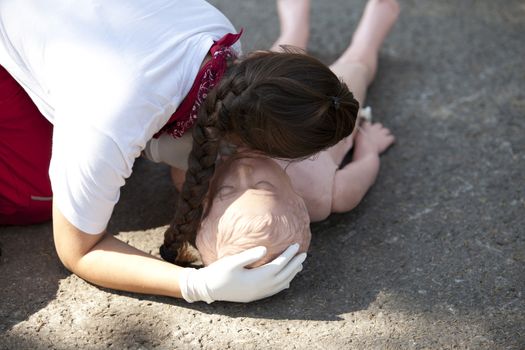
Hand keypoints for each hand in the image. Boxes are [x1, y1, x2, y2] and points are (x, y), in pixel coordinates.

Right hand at [179, 244, 305, 302]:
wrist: (207, 289)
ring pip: (280, 285)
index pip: (278, 266)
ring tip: (299, 266)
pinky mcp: (253, 296)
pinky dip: (283, 285)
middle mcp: (259, 289)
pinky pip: (273, 291)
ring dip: (291, 275)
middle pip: (283, 276)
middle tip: (304, 254)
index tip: (296, 245)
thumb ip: (248, 255)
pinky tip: (286, 282)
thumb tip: (264, 249)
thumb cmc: (218, 272)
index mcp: (256, 279)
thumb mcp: (231, 262)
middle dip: (294, 265)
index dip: (288, 256)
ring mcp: (257, 294)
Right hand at [355, 121, 394, 154]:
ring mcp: (382, 133)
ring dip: (385, 134)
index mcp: (366, 127)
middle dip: (378, 129)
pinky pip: (392, 138)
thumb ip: (357, 132)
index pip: (368, 123)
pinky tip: (388, 144)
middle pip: (379, 125)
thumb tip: (356, 130)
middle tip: (376, 136)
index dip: (368, 127)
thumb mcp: (354, 137)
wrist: (366, 152)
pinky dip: (390, 140)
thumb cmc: (358, 147)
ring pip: (387, 130)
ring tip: (382, 140)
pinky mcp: (387, 140)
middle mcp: (374, 128)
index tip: (367, 131)